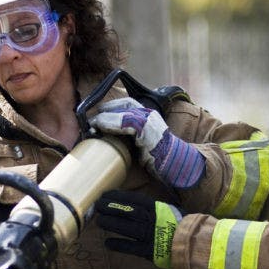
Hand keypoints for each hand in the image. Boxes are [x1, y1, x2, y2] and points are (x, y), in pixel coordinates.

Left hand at [88, 97, 204, 188]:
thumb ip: (131, 135)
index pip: (128, 103)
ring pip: (123, 113)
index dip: (112, 106)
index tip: (99, 111)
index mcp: (149, 115)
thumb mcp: (143, 142)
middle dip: (107, 109)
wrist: (175, 164)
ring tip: (93, 124)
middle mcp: (150, 114)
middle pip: (125, 105)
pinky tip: (101, 127)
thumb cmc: (158, 157)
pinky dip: (111, 124)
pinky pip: (125, 123)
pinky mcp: (147, 131)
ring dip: (105, 118)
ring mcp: (149, 121)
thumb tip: (112, 137)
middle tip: (92, 118)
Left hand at [95, 190, 181, 268]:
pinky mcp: (149, 251)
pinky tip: (107, 243)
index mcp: (157, 208)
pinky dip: (118, 245)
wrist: (193, 246)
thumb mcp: (169, 210)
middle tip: (97, 206)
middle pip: (127, 212)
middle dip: (110, 207)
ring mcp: (150, 236)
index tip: (105, 195)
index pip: (134, 200)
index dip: (118, 196)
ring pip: (126, 228)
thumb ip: (153, 207)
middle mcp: (152, 220)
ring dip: (111, 223)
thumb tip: (134, 202)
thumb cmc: (180, 227)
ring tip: (99, 221)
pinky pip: (130, 248)